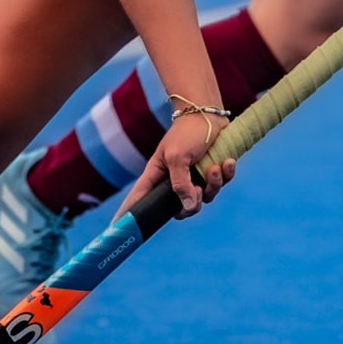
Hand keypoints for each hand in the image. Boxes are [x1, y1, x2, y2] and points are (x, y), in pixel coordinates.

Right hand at [117, 109, 235, 218]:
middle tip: (197, 189)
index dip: (128, 215)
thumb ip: (180, 184)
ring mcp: (195, 178)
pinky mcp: (211, 172)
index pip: (138, 200)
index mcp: (157, 176)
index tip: (115, 230)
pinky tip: (227, 161)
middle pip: (181, 210)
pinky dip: (226, 174)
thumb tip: (187, 208)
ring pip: (204, 198)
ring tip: (214, 167)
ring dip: (213, 184)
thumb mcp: (177, 157)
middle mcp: (175, 181)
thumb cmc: (187, 132)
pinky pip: (221, 184)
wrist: (210, 113)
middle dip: (193, 204)